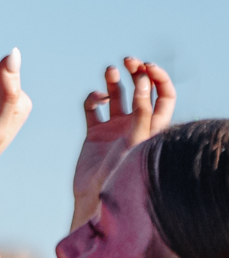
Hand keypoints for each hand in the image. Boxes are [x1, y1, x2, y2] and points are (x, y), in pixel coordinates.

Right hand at [74, 58, 175, 212]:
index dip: (158, 79)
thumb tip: (142, 82)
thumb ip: (140, 113)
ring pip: (117, 95)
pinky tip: (95, 99)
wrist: (95, 197)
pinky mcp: (93, 132)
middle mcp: (136, 124)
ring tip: (110, 70)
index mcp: (154, 126)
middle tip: (128, 61)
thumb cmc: (121, 175)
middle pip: (141, 90)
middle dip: (136, 73)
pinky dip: (93, 98)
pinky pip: (92, 108)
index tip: (146, 67)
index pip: (164, 96)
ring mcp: (114, 128)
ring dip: (114, 80)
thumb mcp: (136, 142)